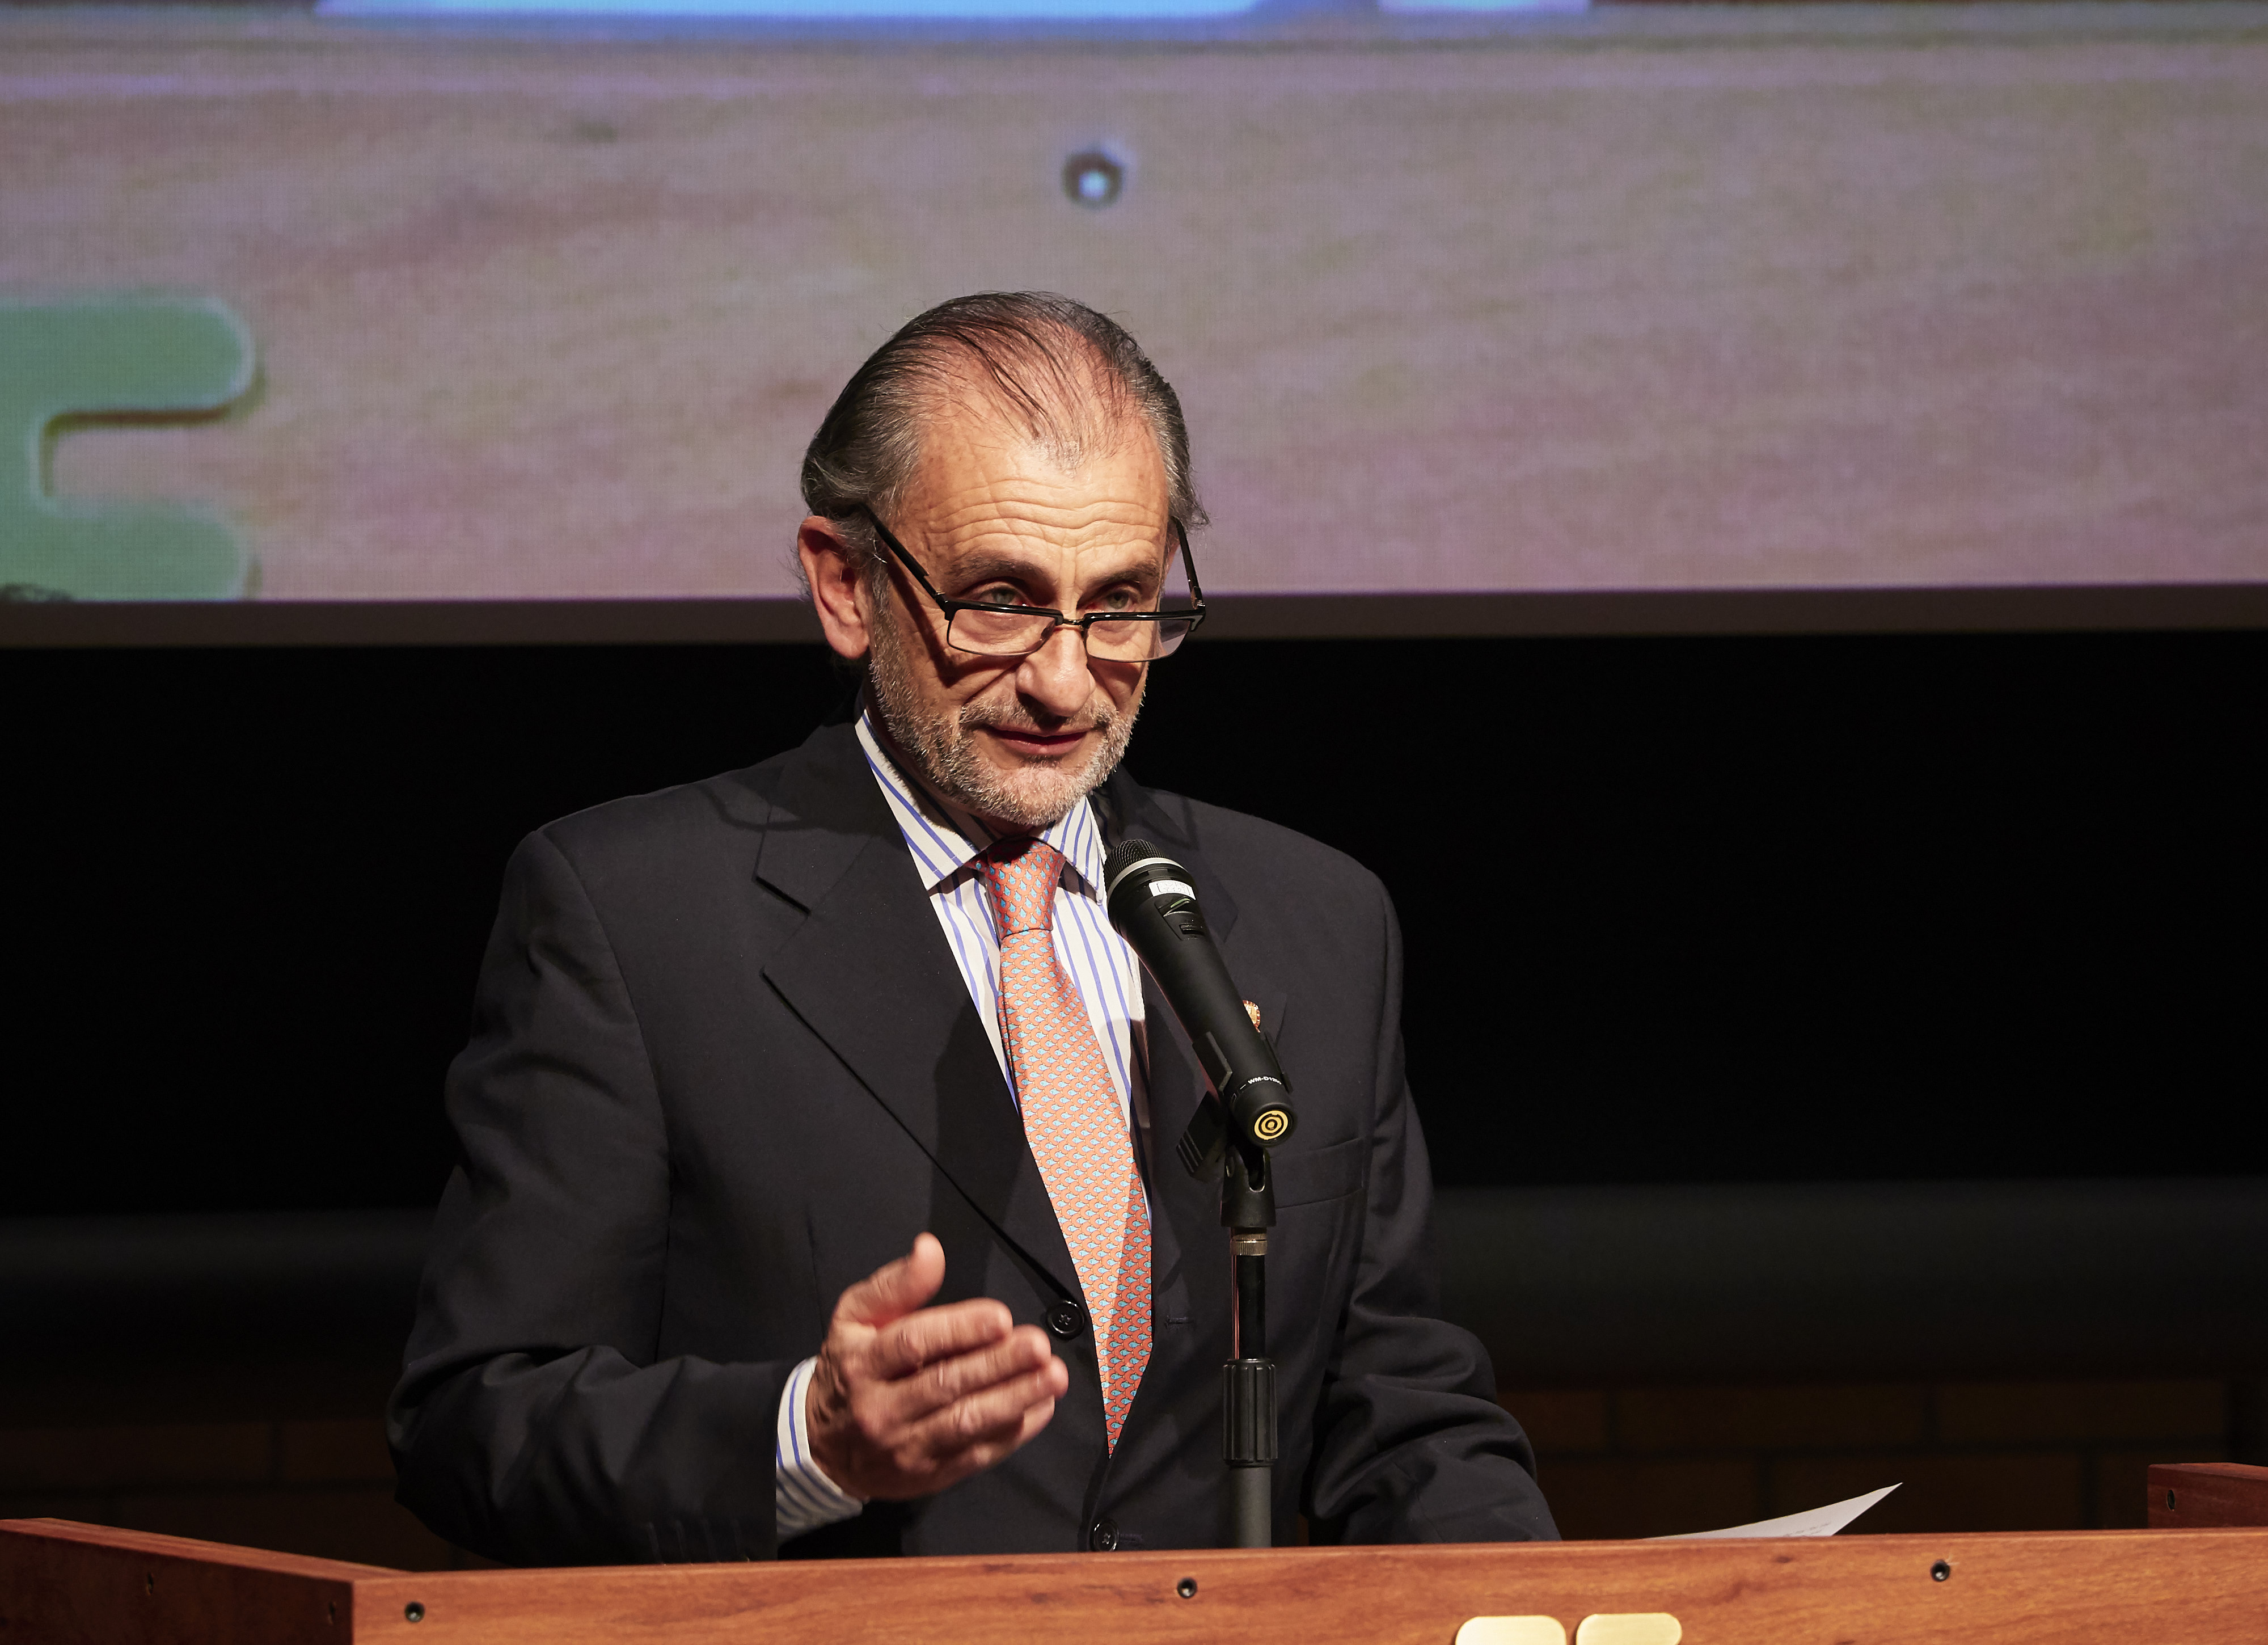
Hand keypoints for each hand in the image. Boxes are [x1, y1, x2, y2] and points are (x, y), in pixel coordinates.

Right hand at [805, 1233, 1068, 1500]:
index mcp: (861, 1363)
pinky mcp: (926, 1476)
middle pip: (944, 1385)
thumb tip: (930, 1249)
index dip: (959, 1329)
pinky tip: (1040, 1408)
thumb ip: (896, 1284)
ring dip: (1014, 1399)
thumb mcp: (856, 1318)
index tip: (1000, 1317)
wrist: (822, 1447)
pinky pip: (975, 1455)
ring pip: (965, 1423)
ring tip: (1052, 1377)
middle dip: (997, 1365)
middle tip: (1038, 1346)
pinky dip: (1012, 1433)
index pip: (912, 1344)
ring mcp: (904, 1448)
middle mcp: (879, 1409)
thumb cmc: (849, 1369)